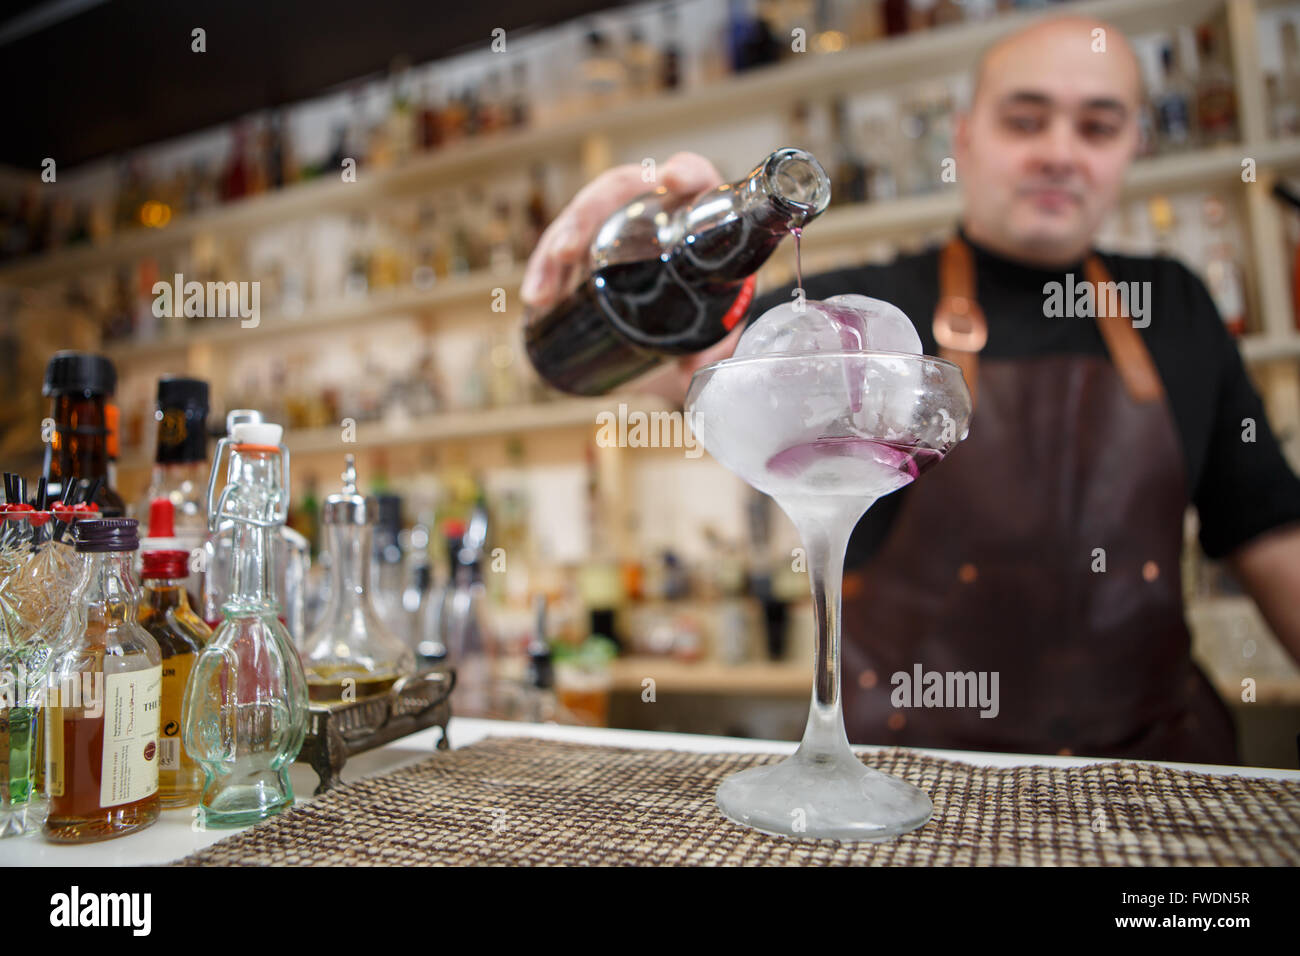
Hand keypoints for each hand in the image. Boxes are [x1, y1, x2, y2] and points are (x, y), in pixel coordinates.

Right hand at [521, 153, 736, 405]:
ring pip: (578, 220)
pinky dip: (544, 271)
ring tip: (540, 294)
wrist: (690, 318)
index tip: (672, 180)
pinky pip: (561, 247)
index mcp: (692, 211)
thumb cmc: (708, 303)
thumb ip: (716, 345)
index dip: (685, 172)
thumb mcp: (718, 322)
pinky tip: (536, 298)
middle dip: (583, 219)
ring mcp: (615, 222)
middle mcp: (650, 205)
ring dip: (552, 251)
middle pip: (614, 193)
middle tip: (567, 254)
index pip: (692, 177)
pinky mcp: (589, 244)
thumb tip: (692, 370)